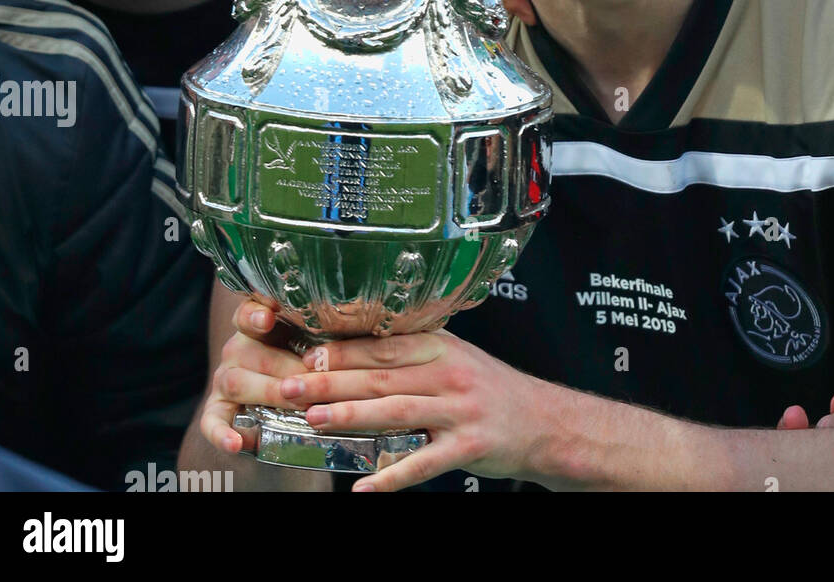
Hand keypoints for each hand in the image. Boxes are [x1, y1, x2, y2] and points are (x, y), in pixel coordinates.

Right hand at [199, 300, 309, 455]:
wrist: (282, 401)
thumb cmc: (306, 362)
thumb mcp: (314, 342)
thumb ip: (323, 334)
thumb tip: (357, 324)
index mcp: (259, 327)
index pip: (249, 313)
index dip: (256, 314)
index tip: (268, 316)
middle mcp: (238, 349)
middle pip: (252, 353)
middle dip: (287, 368)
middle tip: (314, 381)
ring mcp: (225, 379)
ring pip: (238, 383)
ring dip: (269, 394)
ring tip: (299, 405)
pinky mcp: (216, 409)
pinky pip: (212, 421)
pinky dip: (222, 434)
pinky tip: (236, 444)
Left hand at [281, 327, 556, 490]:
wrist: (543, 421)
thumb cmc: (490, 391)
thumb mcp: (456, 359)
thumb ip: (413, 356)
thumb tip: (356, 353)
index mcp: (442, 347)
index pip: (383, 345)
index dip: (342, 350)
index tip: (305, 354)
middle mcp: (449, 373)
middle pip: (381, 375)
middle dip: (331, 381)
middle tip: (290, 385)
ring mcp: (459, 410)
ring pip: (396, 411)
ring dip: (351, 415)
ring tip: (313, 419)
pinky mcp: (468, 446)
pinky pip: (422, 463)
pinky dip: (390, 477)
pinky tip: (362, 489)